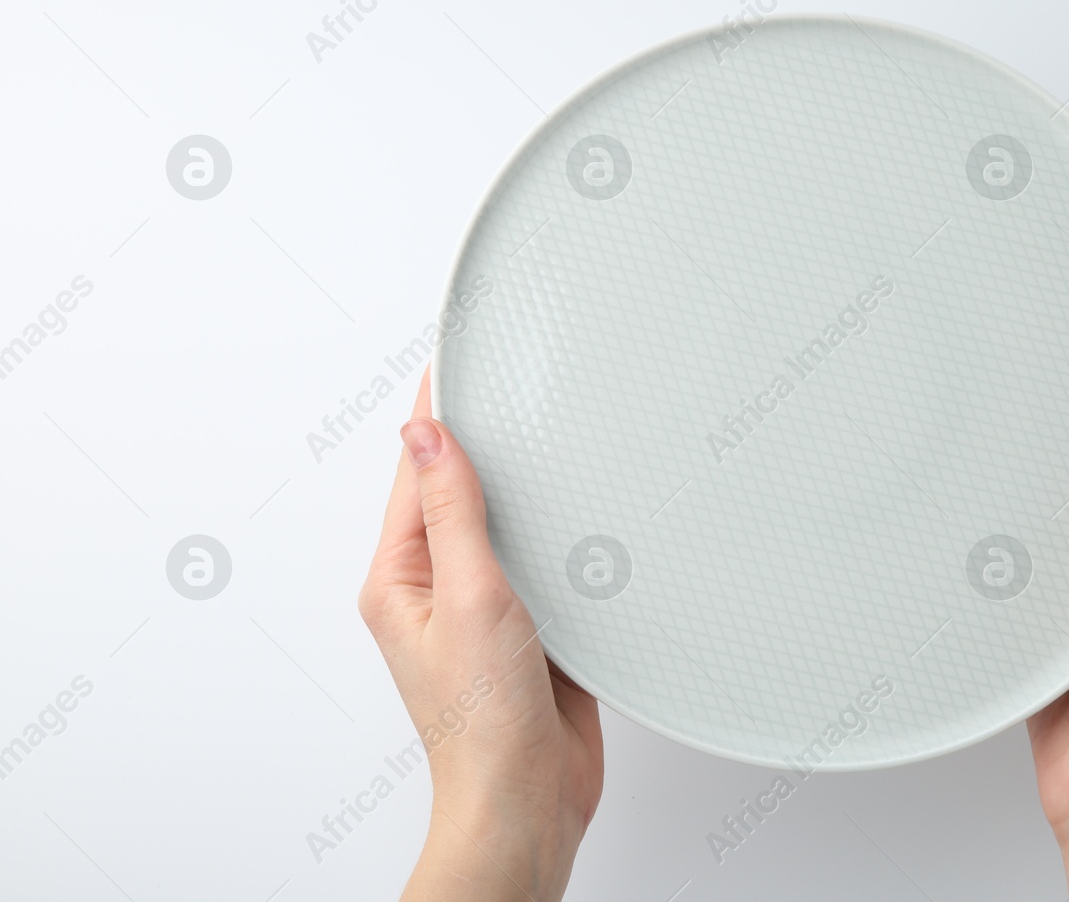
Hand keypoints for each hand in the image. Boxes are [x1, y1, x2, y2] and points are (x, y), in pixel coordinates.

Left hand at [360, 371, 602, 900]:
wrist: (529, 799)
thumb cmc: (483, 721)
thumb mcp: (468, 595)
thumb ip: (453, 511)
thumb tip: (425, 433)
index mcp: (401, 578)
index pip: (416, 472)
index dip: (438, 413)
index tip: (454, 359)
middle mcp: (439, 588)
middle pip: (457, 492)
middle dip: (479, 440)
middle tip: (501, 379)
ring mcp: (487, 607)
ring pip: (504, 524)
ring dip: (522, 486)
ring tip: (536, 428)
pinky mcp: (532, 626)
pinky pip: (542, 560)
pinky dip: (559, 531)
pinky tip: (578, 508)